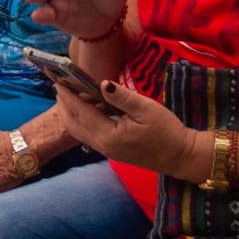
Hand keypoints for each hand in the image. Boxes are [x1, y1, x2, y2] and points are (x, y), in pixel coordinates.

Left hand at [51, 78, 205, 177]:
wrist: (181, 157)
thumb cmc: (167, 131)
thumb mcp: (146, 109)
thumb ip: (121, 97)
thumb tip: (102, 84)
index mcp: (110, 135)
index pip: (81, 112)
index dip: (68, 96)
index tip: (58, 81)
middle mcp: (103, 146)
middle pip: (74, 124)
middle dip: (64, 105)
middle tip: (58, 86)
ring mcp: (107, 150)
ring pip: (79, 131)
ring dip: (71, 114)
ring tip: (67, 96)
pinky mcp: (112, 151)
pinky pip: (88, 135)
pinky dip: (81, 121)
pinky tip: (86, 109)